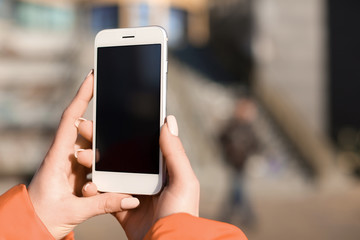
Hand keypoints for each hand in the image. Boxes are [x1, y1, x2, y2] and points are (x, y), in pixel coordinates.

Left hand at [28, 71, 138, 239]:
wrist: (32, 227)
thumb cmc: (44, 217)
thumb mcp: (74, 211)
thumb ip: (104, 204)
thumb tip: (131, 198)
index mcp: (57, 158)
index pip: (70, 120)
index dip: (81, 96)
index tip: (92, 77)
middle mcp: (64, 156)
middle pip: (85, 131)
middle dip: (99, 130)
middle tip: (111, 133)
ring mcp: (71, 164)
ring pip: (92, 147)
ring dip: (103, 152)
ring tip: (109, 162)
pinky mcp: (77, 173)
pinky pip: (94, 162)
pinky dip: (104, 164)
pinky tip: (110, 173)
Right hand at [80, 115, 199, 239]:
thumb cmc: (181, 214)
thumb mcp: (184, 180)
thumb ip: (175, 152)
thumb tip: (168, 120)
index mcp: (161, 168)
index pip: (140, 143)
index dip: (123, 130)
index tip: (105, 118)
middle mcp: (146, 177)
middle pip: (120, 155)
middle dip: (101, 142)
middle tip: (85, 130)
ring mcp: (132, 192)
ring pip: (108, 172)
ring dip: (93, 163)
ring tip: (81, 157)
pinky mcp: (121, 208)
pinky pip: (103, 195)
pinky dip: (92, 190)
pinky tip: (87, 184)